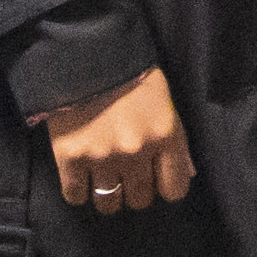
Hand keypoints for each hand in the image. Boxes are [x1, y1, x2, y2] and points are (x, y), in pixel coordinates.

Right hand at [37, 64, 192, 213]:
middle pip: (140, 200)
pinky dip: (78, 191)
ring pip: (109, 204)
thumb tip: (186, 174)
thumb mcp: (165, 103)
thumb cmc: (132, 75)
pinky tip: (81, 177)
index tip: (156, 179)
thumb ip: (176, 142)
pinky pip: (76, 196)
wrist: (86, 53)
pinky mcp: (70, 158)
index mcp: (166, 136)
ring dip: (108, 195)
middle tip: (127, 174)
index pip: (175, 189)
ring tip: (104, 179)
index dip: (166, 187)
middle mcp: (137, 152)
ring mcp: (102, 157)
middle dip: (136, 191)